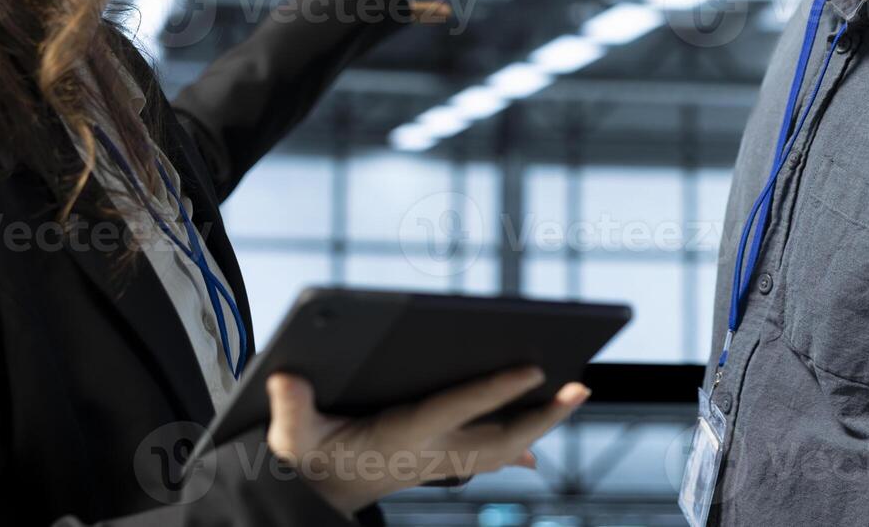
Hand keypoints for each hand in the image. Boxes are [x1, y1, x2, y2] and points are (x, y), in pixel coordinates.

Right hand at [266, 366, 589, 516]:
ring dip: (539, 425)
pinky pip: (488, 458)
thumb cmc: (306, 460)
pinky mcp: (438, 464)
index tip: (534, 369)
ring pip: (502, 447)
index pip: (457, 409)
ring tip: (572, 398)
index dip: (496, 390)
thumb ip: (290, 410)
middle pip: (500, 437)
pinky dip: (515, 451)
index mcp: (401, 438)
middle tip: (581, 388)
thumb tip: (287, 379)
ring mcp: (438, 462)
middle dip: (543, 415)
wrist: (311, 499)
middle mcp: (429, 453)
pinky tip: (533, 452)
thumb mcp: (290, 438)